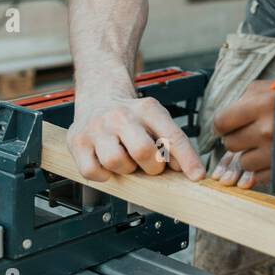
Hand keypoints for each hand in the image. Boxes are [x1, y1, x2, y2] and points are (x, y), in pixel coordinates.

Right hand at [68, 70, 204, 181]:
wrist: (99, 97)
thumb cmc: (132, 118)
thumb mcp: (156, 121)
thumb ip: (172, 144)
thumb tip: (190, 172)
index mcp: (147, 109)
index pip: (172, 136)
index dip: (187, 159)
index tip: (197, 176)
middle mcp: (121, 116)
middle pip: (143, 151)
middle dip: (152, 167)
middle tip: (150, 165)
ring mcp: (97, 128)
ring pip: (116, 162)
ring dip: (126, 170)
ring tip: (127, 161)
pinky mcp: (77, 141)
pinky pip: (92, 171)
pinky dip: (103, 175)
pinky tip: (107, 165)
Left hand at [212, 80, 274, 189]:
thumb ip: (250, 97)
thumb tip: (229, 114)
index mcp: (262, 104)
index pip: (222, 121)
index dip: (222, 124)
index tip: (226, 126)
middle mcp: (265, 130)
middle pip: (230, 143)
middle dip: (237, 138)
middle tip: (250, 134)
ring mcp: (274, 153)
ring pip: (243, 161)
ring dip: (252, 155)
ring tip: (269, 145)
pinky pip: (258, 175)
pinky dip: (264, 168)